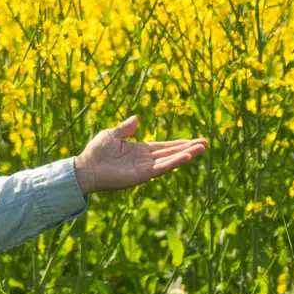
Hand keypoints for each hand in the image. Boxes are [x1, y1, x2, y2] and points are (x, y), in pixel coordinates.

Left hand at [72, 116, 208, 195]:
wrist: (87, 167)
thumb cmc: (96, 151)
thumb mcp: (112, 134)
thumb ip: (126, 128)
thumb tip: (136, 118)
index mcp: (139, 150)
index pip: (164, 147)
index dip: (179, 143)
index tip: (194, 140)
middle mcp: (145, 160)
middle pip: (172, 153)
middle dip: (188, 148)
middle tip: (206, 143)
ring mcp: (145, 168)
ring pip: (170, 160)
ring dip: (186, 154)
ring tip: (202, 148)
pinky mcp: (143, 175)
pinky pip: (162, 168)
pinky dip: (174, 162)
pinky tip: (187, 157)